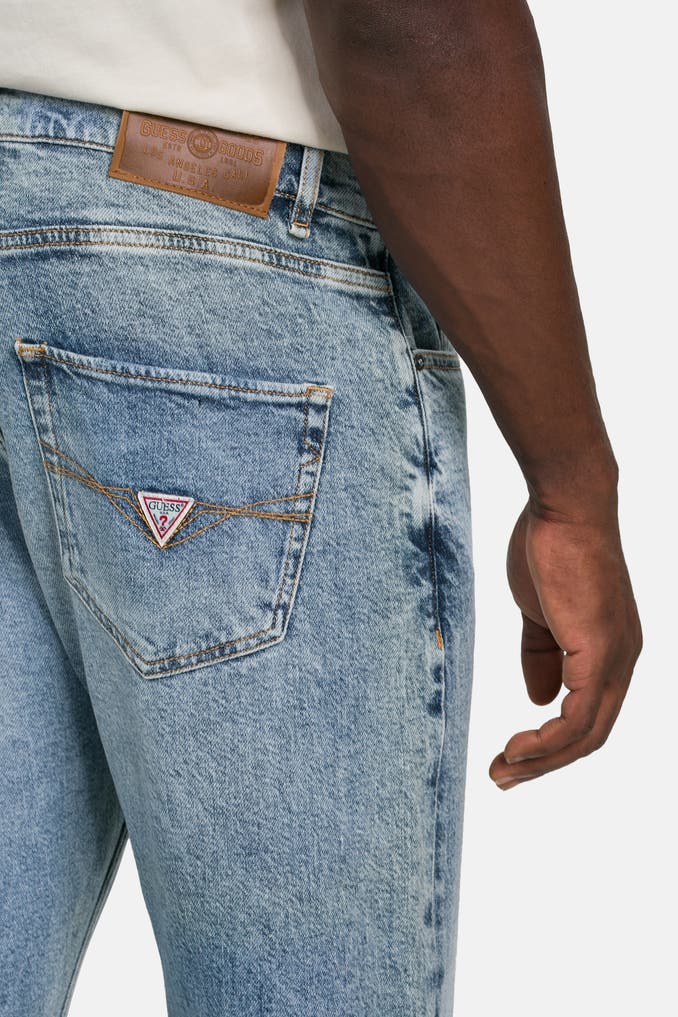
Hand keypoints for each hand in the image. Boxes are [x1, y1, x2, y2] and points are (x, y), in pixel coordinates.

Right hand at [489, 499, 641, 789]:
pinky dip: (547, 741)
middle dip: (543, 763)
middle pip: (590, 735)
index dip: (550, 743)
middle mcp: (622, 661)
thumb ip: (541, 654)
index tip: (510, 754)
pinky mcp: (601, 652)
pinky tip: (517, 748)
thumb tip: (538, 697)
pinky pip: (578, 717)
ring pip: (586, 735)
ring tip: (501, 771)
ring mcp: (616, 658)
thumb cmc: (550, 548)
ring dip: (541, 761)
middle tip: (501, 778)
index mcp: (609, 651)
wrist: (565, 506)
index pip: (587, 714)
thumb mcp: (539, 613)